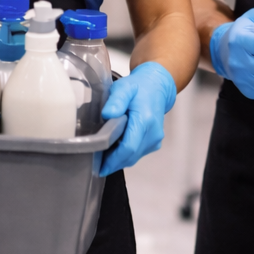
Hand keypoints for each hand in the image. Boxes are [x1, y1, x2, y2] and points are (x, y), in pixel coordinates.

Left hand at [98, 62, 176, 176]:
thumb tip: (107, 114)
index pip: (129, 147)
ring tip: (103, 157)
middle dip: (114, 163)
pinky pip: (138, 153)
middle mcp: (153, 133)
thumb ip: (116, 100)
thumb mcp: (124, 87)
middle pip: (131, 156)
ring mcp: (155, 139)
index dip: (114, 160)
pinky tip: (115, 150)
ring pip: (134, 157)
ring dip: (119, 160)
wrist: (157, 87)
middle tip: (97, 165)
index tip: (100, 167)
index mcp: (145, 120)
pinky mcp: (155, 142)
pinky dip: (126, 155)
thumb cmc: (138, 87)